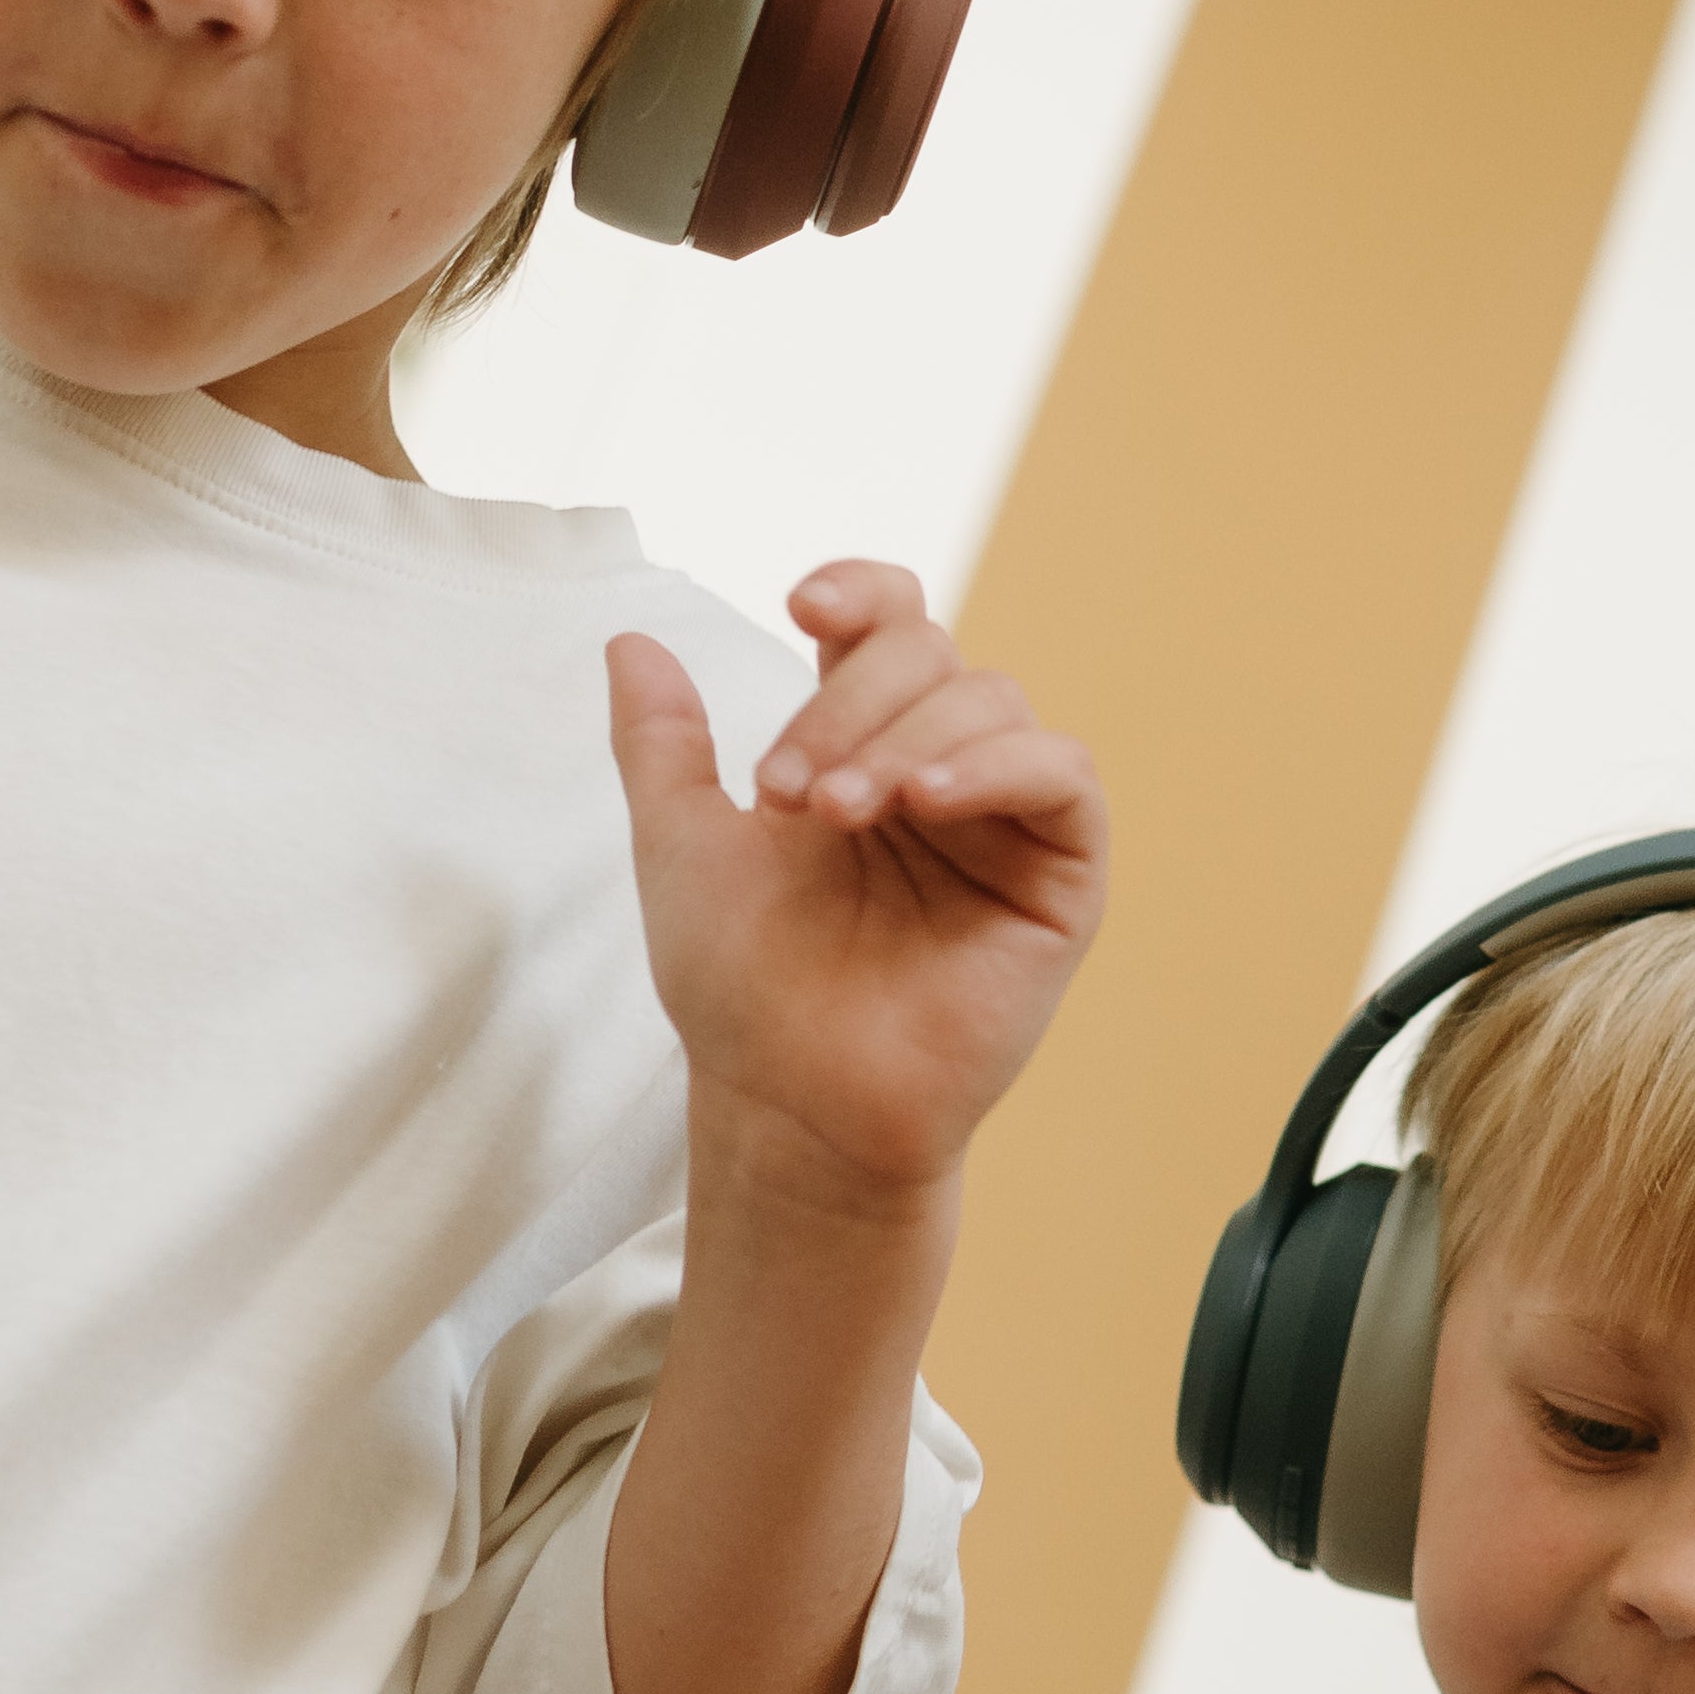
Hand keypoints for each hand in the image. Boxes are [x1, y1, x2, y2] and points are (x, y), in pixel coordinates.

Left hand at [608, 561, 1104, 1206]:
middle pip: (932, 653)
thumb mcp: (682, 845)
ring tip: (840, 813)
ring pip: (992, 702)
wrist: (789, 1102)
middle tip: (788, 794)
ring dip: (906, 738)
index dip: (859, 591)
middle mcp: (942, 767)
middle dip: (851, 703)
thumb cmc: (741, 987)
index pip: (890, 623)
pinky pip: (1063, 775)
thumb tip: (631, 640)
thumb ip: (661, 745)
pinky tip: (924, 800)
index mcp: (864, 744)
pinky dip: (997, 764)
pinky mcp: (1063, 874)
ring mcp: (1006, 818)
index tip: (801, 606)